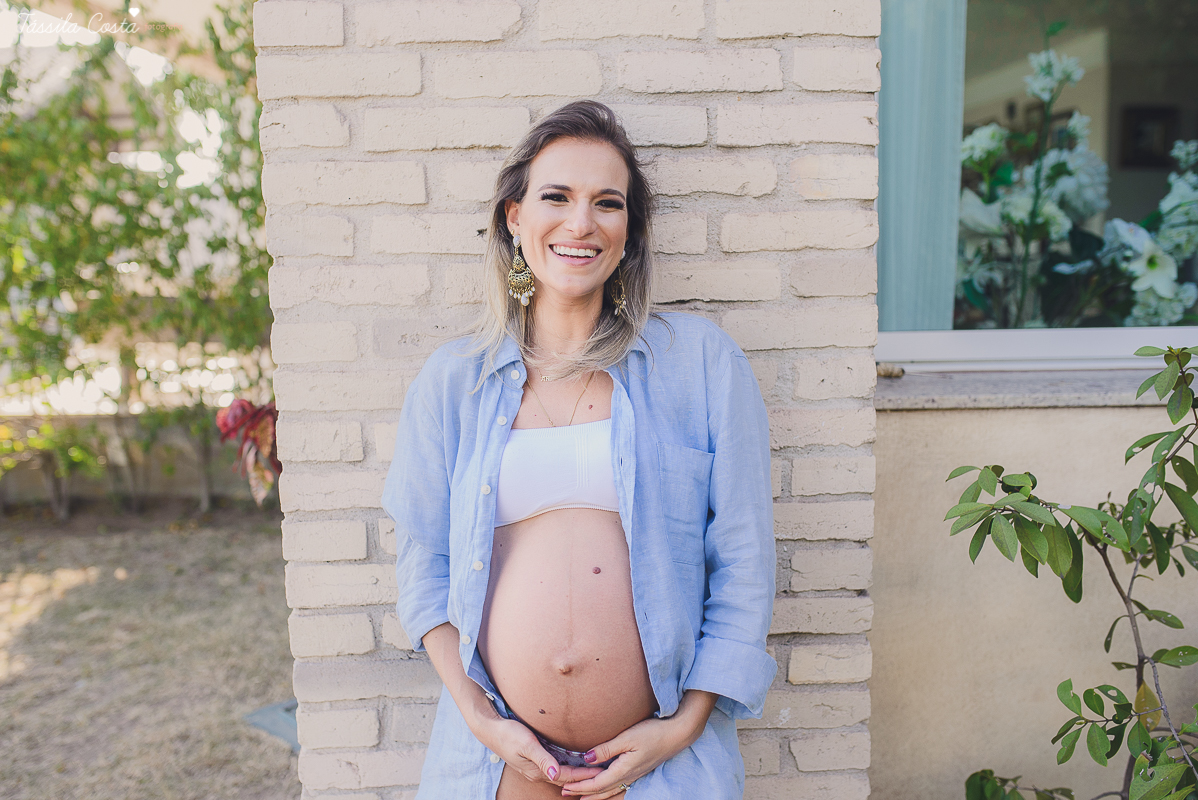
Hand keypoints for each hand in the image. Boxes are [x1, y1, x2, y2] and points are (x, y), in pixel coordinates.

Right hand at [476, 715, 602, 786]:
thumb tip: (556, 774)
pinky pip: (556, 766)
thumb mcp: (526, 744)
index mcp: (537, 771)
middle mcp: (538, 772)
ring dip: (577, 774)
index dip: (584, 775)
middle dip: (584, 778)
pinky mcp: (536, 759)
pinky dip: (569, 766)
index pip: (566, 777)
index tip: (600, 772)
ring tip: (595, 770)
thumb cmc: (508, 734)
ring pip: (562, 774)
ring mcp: (536, 767)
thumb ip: (542, 759)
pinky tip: (577, 762)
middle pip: (566, 779)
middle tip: (604, 773)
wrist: (490, 729)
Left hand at [560, 690, 716, 797]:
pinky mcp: (640, 770)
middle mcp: (629, 776)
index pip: (596, 783)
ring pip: (611, 790)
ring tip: (583, 797)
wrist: (678, 733)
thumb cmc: (653, 732)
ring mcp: (636, 774)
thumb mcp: (627, 738)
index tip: (564, 787)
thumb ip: (606, 749)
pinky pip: (621, 786)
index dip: (579, 786)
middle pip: (602, 790)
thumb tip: (586, 758)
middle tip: (565, 793)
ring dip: (595, 794)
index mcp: (623, 770)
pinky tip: (609, 790)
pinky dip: (609, 791)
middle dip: (583, 792)